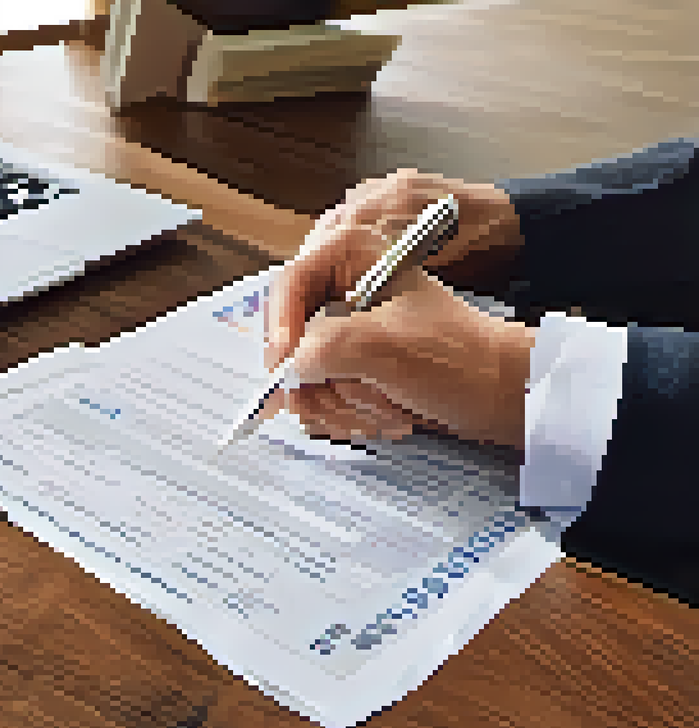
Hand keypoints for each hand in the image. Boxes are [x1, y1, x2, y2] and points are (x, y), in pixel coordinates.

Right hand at [260, 265, 535, 449]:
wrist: (503, 394)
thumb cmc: (459, 360)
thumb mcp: (382, 347)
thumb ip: (319, 349)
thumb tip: (285, 370)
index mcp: (352, 256)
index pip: (286, 286)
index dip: (279, 330)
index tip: (285, 370)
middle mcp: (343, 288)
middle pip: (289, 337)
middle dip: (320, 379)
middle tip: (353, 397)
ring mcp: (347, 329)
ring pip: (301, 374)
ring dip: (339, 403)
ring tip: (384, 408)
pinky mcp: (352, 364)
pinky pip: (320, 394)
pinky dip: (347, 413)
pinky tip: (384, 415)